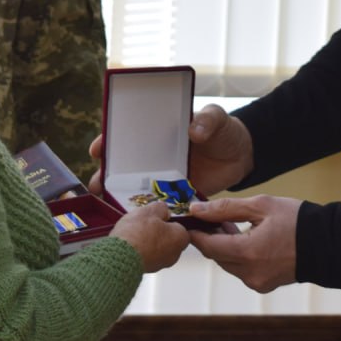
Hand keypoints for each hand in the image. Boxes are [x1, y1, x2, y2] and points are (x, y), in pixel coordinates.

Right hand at [88, 104, 252, 198]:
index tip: (98, 149)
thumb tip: (195, 130)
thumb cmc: (224, 130)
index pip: (126, 137)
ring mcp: (166, 179)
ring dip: (123, 198)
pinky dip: (153, 214)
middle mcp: (156, 158)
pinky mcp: (179, 196)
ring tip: (112, 205)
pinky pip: (162, 206)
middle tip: (97, 185)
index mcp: (158, 135)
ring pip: (138, 190)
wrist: (242, 155)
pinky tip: (142, 223)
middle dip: (107, 177)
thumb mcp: (216, 118)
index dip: (108, 143)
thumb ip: (207, 120)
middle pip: (124, 168)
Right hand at [109, 201, 189, 272]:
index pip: (181, 227)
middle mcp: (174, 254)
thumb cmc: (138, 233)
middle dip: (158, 231)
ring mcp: (160, 264)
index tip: (159, 216)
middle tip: (145, 223)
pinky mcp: (147, 269)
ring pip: (157, 247)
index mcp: (180, 238)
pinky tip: (130, 242)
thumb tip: (163, 209)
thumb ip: (161, 208)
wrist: (120, 256)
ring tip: (134, 232)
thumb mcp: (151, 210)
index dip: (168, 220)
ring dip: (148, 240)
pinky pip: (146, 255)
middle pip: (169, 238)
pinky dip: (140, 249)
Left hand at [187, 195, 299, 292]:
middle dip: (210, 237)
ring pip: (227, 264)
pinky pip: (241, 270)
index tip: (191, 219)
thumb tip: (197, 209)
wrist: (329, 243)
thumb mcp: (260, 206)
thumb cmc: (297, 220)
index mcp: (247, 252)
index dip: (196, 232)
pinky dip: (238, 255)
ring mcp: (257, 282)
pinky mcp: (264, 285)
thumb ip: (225, 208)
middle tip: (212, 217)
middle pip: (216, 256)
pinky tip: (245, 238)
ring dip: (224, 246)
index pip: (207, 246)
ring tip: (230, 224)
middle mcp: (249, 273)